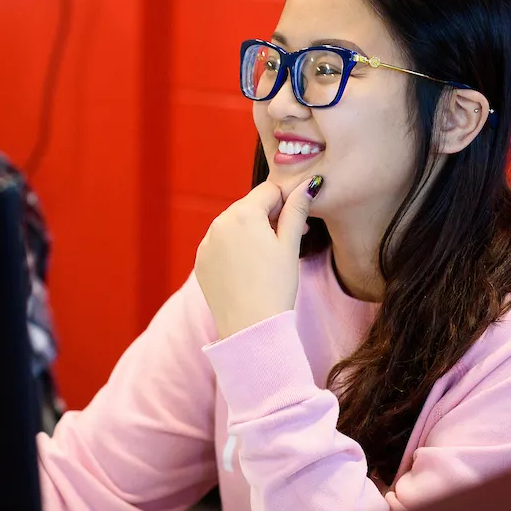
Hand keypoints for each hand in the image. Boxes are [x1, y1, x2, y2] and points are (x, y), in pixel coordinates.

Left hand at [194, 176, 322, 339]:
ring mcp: (206, 242)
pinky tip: (248, 269)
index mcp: (243, 213)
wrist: (250, 327)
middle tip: (288, 241)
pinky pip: (220, 244)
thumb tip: (309, 184)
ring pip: (234, 224)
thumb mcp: (290, 245)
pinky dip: (235, 249)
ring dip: (251, 232)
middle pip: (249, 206)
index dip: (287, 203)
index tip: (298, 224)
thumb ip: (297, 209)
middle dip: (269, 217)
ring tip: (268, 258)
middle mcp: (219, 222)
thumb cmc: (276, 286)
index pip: (269, 190)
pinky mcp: (201, 260)